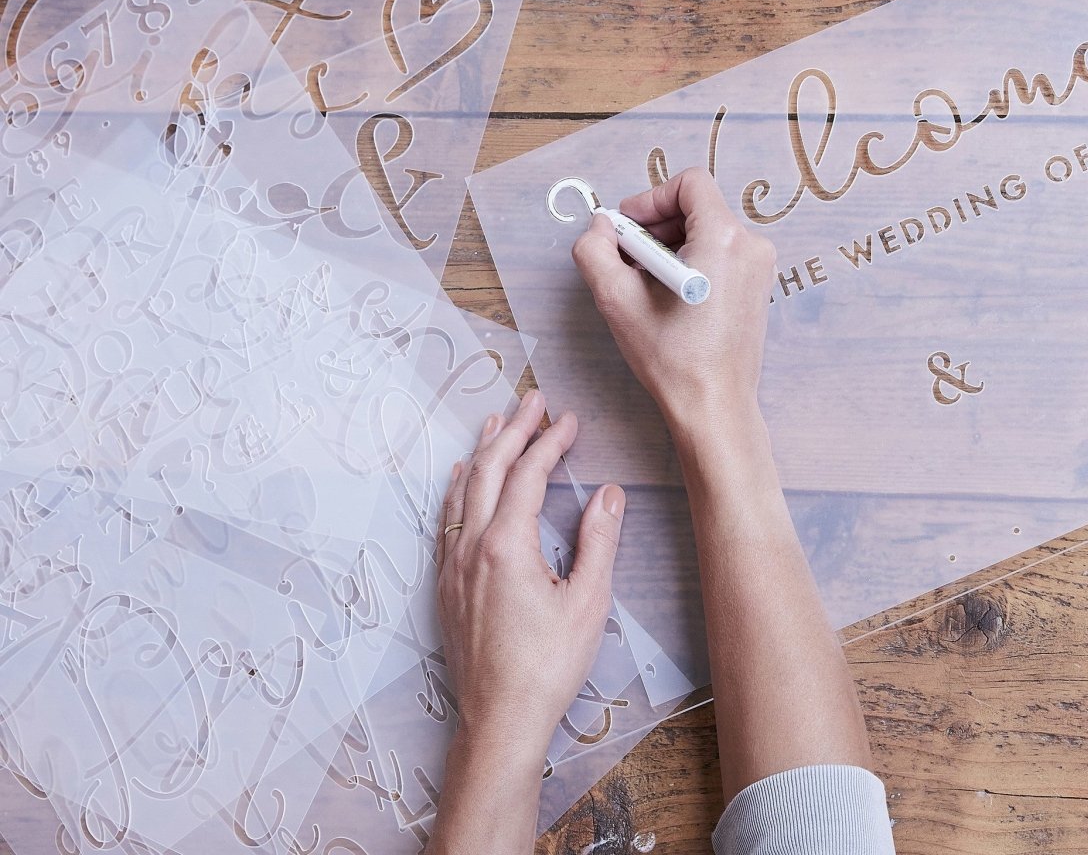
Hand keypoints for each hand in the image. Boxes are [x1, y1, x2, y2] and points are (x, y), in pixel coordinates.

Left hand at [435, 389, 625, 758]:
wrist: (500, 718)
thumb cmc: (547, 666)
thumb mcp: (587, 603)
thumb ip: (598, 541)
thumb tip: (608, 494)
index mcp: (506, 545)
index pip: (528, 475)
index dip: (549, 442)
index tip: (569, 420)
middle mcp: (472, 546)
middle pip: (490, 469)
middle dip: (514, 430)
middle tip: (533, 401)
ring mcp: (454, 563)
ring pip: (464, 489)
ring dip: (483, 451)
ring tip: (497, 422)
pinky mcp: (447, 582)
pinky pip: (448, 518)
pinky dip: (459, 488)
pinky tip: (462, 477)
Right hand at [571, 167, 775, 438]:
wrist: (713, 406)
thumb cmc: (672, 357)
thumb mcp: (617, 299)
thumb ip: (595, 250)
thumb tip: (600, 226)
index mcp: (724, 238)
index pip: (690, 183)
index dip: (650, 198)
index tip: (626, 228)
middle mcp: (751, 246)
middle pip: (698, 207)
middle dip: (656, 226)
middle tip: (626, 258)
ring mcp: (760, 268)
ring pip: (707, 231)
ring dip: (669, 246)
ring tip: (643, 282)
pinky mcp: (757, 287)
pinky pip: (720, 254)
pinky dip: (689, 262)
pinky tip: (667, 296)